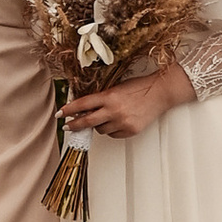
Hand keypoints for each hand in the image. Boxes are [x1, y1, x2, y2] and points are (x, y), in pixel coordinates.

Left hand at [64, 58, 195, 140]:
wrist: (160, 93)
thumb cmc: (140, 87)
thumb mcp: (117, 88)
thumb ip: (102, 98)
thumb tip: (85, 108)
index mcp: (109, 96)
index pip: (82, 104)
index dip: (69, 110)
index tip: (60, 113)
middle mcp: (114, 110)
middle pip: (86, 122)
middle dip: (74, 125)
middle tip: (67, 126)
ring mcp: (122, 122)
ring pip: (100, 130)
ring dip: (99, 125)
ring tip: (107, 117)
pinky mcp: (130, 131)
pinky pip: (113, 135)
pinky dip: (112, 130)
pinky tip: (119, 121)